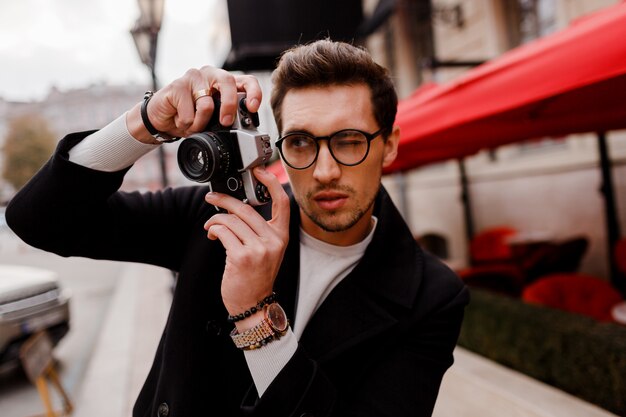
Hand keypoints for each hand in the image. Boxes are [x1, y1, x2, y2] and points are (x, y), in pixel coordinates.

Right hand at [126, 66, 261, 143]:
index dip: (254, 92)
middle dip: (229, 105)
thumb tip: (242, 129)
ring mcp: (193, 77)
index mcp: (224, 82)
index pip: (246, 80)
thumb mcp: (213, 120)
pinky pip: (189, 113)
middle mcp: (211, 74)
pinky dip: (186, 124)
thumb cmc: (190, 117)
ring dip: (200, 124)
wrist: (162, 119)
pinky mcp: (177, 85)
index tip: (253, 107)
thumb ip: (227, 117)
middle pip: (228, 82)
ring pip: (207, 104)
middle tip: (225, 122)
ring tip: (192, 125)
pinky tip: (179, 119)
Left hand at [203, 167, 289, 328]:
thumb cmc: (256, 276)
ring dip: (215, 220)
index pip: (282, 203)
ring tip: (211, 227)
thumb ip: (259, 229)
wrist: (253, 304)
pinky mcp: (242, 257)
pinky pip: (223, 232)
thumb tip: (237, 208)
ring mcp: (258, 249)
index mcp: (281, 236)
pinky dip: (214, 230)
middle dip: (224, 200)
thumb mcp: (267, 251)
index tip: (260, 171)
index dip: (271, 183)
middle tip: (212, 198)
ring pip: (231, 220)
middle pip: (246, 208)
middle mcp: (273, 240)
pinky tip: (213, 235)